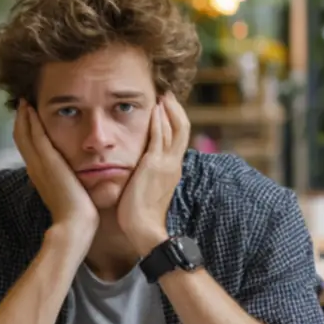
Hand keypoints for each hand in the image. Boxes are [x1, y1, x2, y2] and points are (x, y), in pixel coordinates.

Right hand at [14, 101, 97, 238]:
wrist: (75, 225)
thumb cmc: (79, 215)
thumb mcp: (73, 194)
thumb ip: (73, 183)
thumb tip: (83, 179)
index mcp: (40, 176)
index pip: (29, 149)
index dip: (26, 132)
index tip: (29, 118)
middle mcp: (35, 169)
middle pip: (21, 139)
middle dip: (21, 120)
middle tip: (23, 103)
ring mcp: (39, 165)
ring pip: (24, 134)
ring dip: (24, 117)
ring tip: (25, 101)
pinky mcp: (47, 162)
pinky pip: (36, 136)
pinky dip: (32, 121)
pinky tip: (33, 108)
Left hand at [118, 91, 190, 255]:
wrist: (144, 228)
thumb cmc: (141, 215)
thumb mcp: (148, 189)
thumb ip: (148, 176)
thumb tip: (141, 169)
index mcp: (172, 169)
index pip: (178, 139)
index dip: (175, 121)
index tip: (167, 108)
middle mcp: (173, 164)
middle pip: (182, 129)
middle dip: (176, 109)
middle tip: (168, 95)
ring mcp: (165, 164)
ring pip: (175, 129)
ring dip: (168, 110)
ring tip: (163, 96)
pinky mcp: (154, 165)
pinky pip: (159, 137)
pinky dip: (159, 121)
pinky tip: (155, 109)